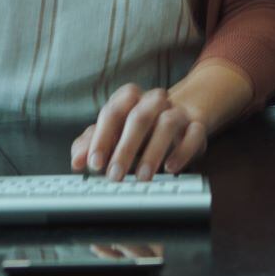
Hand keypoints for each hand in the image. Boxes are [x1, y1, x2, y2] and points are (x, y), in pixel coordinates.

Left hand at [71, 84, 206, 179]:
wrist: (182, 113)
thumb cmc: (141, 126)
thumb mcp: (115, 132)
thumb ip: (92, 144)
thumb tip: (77, 161)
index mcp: (130, 98)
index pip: (113, 111)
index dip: (101, 138)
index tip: (94, 164)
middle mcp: (154, 102)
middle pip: (139, 116)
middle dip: (125, 148)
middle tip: (114, 176)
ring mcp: (177, 111)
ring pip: (168, 123)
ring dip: (153, 152)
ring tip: (142, 177)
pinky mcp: (197, 125)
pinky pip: (194, 134)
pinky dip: (182, 151)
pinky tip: (170, 168)